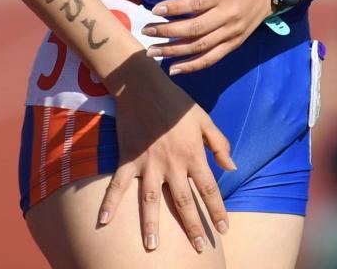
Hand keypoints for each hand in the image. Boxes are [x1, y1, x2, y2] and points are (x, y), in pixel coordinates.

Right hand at [98, 51, 236, 252]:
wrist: (144, 86)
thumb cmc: (177, 102)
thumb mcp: (204, 119)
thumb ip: (219, 144)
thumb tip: (232, 167)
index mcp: (193, 154)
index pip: (209, 189)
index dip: (217, 211)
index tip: (223, 230)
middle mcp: (172, 164)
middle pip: (183, 202)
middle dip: (192, 227)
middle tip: (198, 250)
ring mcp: (148, 163)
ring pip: (150, 201)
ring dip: (151, 225)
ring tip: (152, 248)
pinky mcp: (128, 159)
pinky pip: (117, 184)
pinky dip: (109, 203)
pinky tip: (103, 222)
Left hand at [142, 0, 272, 73]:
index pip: (195, 4)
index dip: (174, 8)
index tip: (155, 11)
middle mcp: (227, 15)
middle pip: (195, 29)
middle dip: (168, 33)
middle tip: (147, 32)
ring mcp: (231, 33)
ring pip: (200, 47)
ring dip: (174, 52)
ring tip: (152, 52)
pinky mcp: (233, 45)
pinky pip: (211, 59)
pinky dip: (192, 66)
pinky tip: (174, 69)